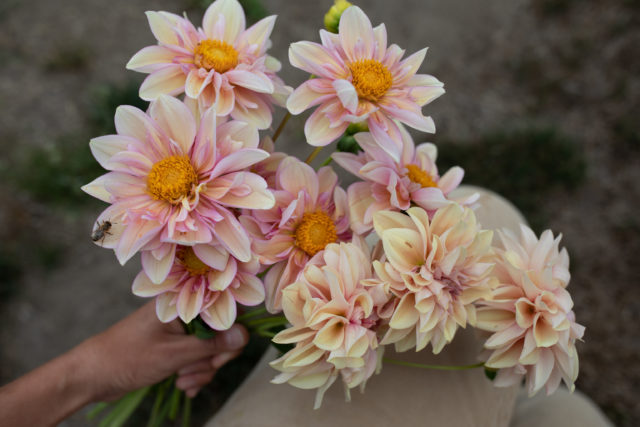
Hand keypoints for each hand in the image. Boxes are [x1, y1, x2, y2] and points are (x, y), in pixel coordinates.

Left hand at [76, 301, 248, 400]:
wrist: (93, 375)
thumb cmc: (128, 357)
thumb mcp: (174, 354)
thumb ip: (212, 345)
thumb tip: (245, 335)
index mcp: (182, 301)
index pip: (224, 307)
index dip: (231, 332)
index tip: (221, 355)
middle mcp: (184, 311)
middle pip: (221, 331)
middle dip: (213, 357)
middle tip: (195, 371)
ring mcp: (180, 329)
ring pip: (211, 348)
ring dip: (201, 369)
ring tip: (182, 381)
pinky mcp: (176, 345)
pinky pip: (199, 357)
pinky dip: (195, 373)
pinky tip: (183, 385)